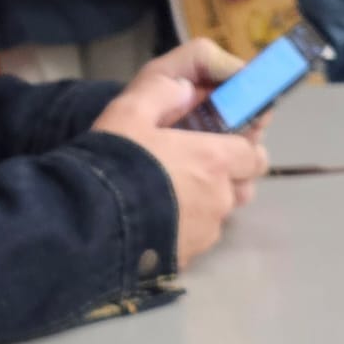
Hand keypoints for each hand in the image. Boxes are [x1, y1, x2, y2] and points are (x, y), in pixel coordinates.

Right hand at [94, 40, 270, 267]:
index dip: (242, 148)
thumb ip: (161, 93)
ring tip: (169, 196)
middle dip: (226, 177)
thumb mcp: (130, 111)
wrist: (90, 220)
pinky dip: (185, 227)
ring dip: (204, 203)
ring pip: (218, 213)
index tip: (221, 143)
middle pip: (240, 186)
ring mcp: (206, 231)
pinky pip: (197, 237)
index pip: (254, 155)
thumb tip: (186, 87)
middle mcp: (219, 197)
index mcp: (214, 160)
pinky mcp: (190, 256)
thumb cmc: (116, 160)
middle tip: (190, 167)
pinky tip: (156, 220)